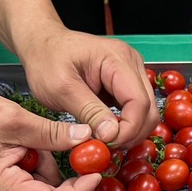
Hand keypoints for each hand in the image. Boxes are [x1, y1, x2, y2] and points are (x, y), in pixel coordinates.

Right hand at [0, 89, 100, 190]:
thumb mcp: (14, 120)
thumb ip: (52, 134)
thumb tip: (86, 138)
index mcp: (3, 190)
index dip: (80, 190)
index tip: (98, 172)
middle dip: (64, 171)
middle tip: (71, 143)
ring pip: (43, 187)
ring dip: (47, 163)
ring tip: (28, 137)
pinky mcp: (1, 189)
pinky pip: (31, 181)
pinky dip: (36, 163)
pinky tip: (23, 144)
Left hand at [18, 26, 158, 148]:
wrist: (42, 44)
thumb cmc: (47, 59)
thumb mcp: (61, 88)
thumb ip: (88, 111)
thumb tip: (111, 135)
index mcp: (118, 59)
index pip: (138, 102)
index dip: (128, 129)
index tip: (107, 144)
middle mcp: (132, 64)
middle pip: (149, 109)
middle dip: (131, 134)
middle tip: (106, 147)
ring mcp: (132, 73)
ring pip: (146, 113)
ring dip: (130, 132)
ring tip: (105, 141)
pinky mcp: (126, 84)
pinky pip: (136, 111)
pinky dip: (125, 126)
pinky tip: (106, 132)